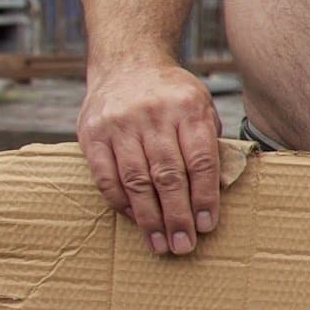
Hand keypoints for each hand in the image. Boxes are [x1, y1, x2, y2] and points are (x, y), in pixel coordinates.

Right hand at [79, 59, 224, 255]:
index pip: (200, 160)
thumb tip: (217, 192)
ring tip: (160, 243)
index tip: (207, 226)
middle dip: (177, 216)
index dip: (205, 197)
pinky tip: (135, 219)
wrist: (128, 63)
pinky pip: (105, 176)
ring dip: (149, 217)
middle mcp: (153, 114)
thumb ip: (210, 144)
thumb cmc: (173, 95)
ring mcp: (119, 123)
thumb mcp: (201, 106)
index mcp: (188, 107)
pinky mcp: (91, 133)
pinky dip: (121, 203)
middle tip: (184, 246)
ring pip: (136, 180)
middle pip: (168, 175)